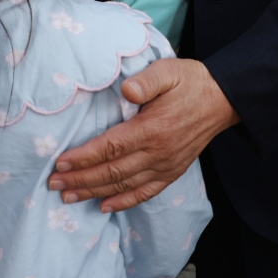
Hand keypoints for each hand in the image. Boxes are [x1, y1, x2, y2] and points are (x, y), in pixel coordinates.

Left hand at [47, 58, 238, 211]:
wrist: (223, 99)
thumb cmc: (190, 82)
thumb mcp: (168, 71)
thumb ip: (146, 80)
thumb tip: (127, 90)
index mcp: (152, 129)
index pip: (110, 148)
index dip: (84, 157)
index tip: (60, 162)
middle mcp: (158, 153)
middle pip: (112, 171)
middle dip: (81, 179)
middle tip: (54, 184)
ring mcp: (166, 165)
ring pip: (124, 185)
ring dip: (95, 192)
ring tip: (69, 196)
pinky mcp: (172, 172)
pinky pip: (146, 192)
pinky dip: (124, 202)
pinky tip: (104, 206)